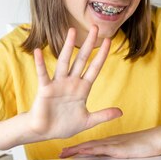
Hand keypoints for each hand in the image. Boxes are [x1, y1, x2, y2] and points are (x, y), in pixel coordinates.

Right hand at [27, 25, 122, 140]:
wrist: (45, 132)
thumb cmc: (63, 125)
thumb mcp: (87, 121)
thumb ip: (103, 115)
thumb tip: (120, 112)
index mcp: (82, 89)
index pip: (94, 68)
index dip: (101, 55)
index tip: (109, 40)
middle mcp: (71, 82)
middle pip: (81, 59)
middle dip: (88, 44)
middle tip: (94, 27)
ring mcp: (58, 84)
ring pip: (64, 62)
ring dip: (67, 46)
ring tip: (71, 31)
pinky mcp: (45, 89)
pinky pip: (43, 74)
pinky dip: (40, 63)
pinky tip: (39, 51)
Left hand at [59, 125, 160, 158]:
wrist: (158, 138)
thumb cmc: (147, 144)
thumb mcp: (129, 149)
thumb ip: (119, 152)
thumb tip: (110, 158)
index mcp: (112, 142)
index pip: (91, 145)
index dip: (78, 148)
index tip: (68, 151)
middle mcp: (110, 141)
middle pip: (87, 145)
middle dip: (73, 150)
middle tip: (60, 153)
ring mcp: (114, 144)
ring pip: (91, 147)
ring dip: (77, 150)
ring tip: (65, 153)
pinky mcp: (119, 148)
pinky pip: (102, 149)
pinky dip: (90, 151)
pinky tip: (82, 152)